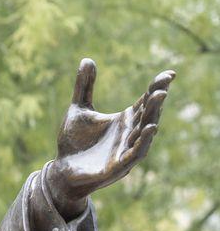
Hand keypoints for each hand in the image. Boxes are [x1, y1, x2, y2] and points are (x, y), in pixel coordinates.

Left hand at [46, 58, 174, 215]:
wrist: (61, 170)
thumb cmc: (73, 142)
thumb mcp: (77, 110)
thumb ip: (84, 86)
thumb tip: (87, 59)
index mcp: (124, 121)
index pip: (144, 102)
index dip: (156, 88)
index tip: (168, 74)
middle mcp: (128, 135)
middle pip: (147, 116)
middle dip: (155, 102)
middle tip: (162, 87)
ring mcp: (124, 151)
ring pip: (144, 134)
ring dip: (152, 118)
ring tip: (158, 101)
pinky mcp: (117, 167)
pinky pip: (134, 154)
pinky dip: (142, 142)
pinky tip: (148, 128)